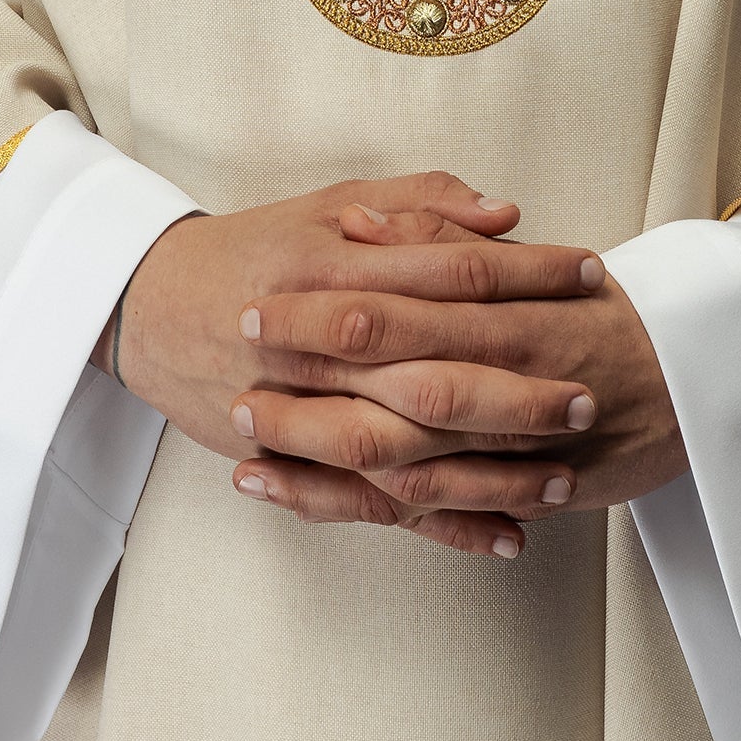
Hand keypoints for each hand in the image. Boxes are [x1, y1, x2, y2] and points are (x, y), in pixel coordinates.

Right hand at [108, 175, 603, 554]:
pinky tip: (506, 537)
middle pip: (432, 371)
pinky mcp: (296, 460)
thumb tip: (505, 215)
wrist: (150, 306)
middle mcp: (324, 343)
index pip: (449, 271)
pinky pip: (376, 505)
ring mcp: (307, 410)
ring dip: (488, 468)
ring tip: (565, 473)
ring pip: (408, 450)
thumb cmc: (256, 248)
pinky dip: (442, 524)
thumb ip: (419, 204)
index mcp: (338, 266)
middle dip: (516, 389)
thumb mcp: (332, 204)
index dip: (525, 277)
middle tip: (588, 394)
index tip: (590, 278)